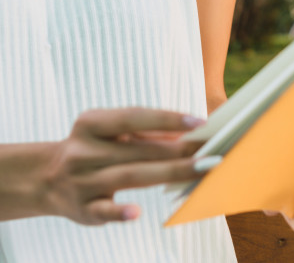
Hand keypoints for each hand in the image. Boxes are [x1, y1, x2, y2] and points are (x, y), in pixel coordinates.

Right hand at [41, 107, 210, 225]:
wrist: (45, 177)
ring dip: (169, 173)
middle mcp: (84, 150)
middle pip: (139, 149)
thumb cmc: (93, 147)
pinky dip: (119, 212)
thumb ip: (144, 132)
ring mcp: (81, 180)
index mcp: (91, 123)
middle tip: (213, 151)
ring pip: (130, 176)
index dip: (167, 119)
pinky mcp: (81, 209)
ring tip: (201, 171)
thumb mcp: (109, 131)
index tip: (199, 122)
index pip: (134, 117)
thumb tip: (187, 134)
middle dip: (179, 150)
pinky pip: (102, 211)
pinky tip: (138, 212)